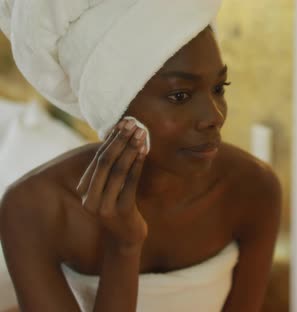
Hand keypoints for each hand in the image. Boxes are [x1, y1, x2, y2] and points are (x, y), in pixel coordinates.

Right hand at [76, 118, 148, 251]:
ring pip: (118, 171)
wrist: (127, 238)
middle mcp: (90, 198)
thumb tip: (119, 137)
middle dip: (120, 140)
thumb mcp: (112, 188)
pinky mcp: (121, 211)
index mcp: (85, 190)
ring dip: (131, 149)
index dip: (111, 139)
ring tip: (141, 134)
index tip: (123, 123)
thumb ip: (111, 170)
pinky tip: (144, 152)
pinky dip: (137, 165)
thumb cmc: (121, 207)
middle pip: (105, 162)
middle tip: (134, 124)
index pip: (98, 159)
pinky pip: (130, 183)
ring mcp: (105, 206)